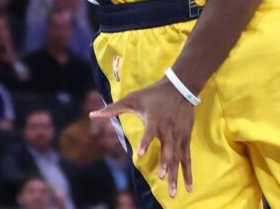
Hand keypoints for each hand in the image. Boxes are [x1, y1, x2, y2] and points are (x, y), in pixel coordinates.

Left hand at [93, 78, 195, 197]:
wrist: (180, 87)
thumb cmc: (153, 94)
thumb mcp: (132, 99)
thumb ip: (112, 109)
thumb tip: (92, 115)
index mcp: (155, 120)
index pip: (149, 132)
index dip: (145, 142)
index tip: (140, 154)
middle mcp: (168, 130)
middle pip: (168, 149)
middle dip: (166, 164)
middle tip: (162, 177)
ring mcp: (178, 136)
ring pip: (179, 158)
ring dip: (176, 174)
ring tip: (174, 191)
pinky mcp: (186, 139)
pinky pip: (187, 158)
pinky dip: (188, 172)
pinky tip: (188, 187)